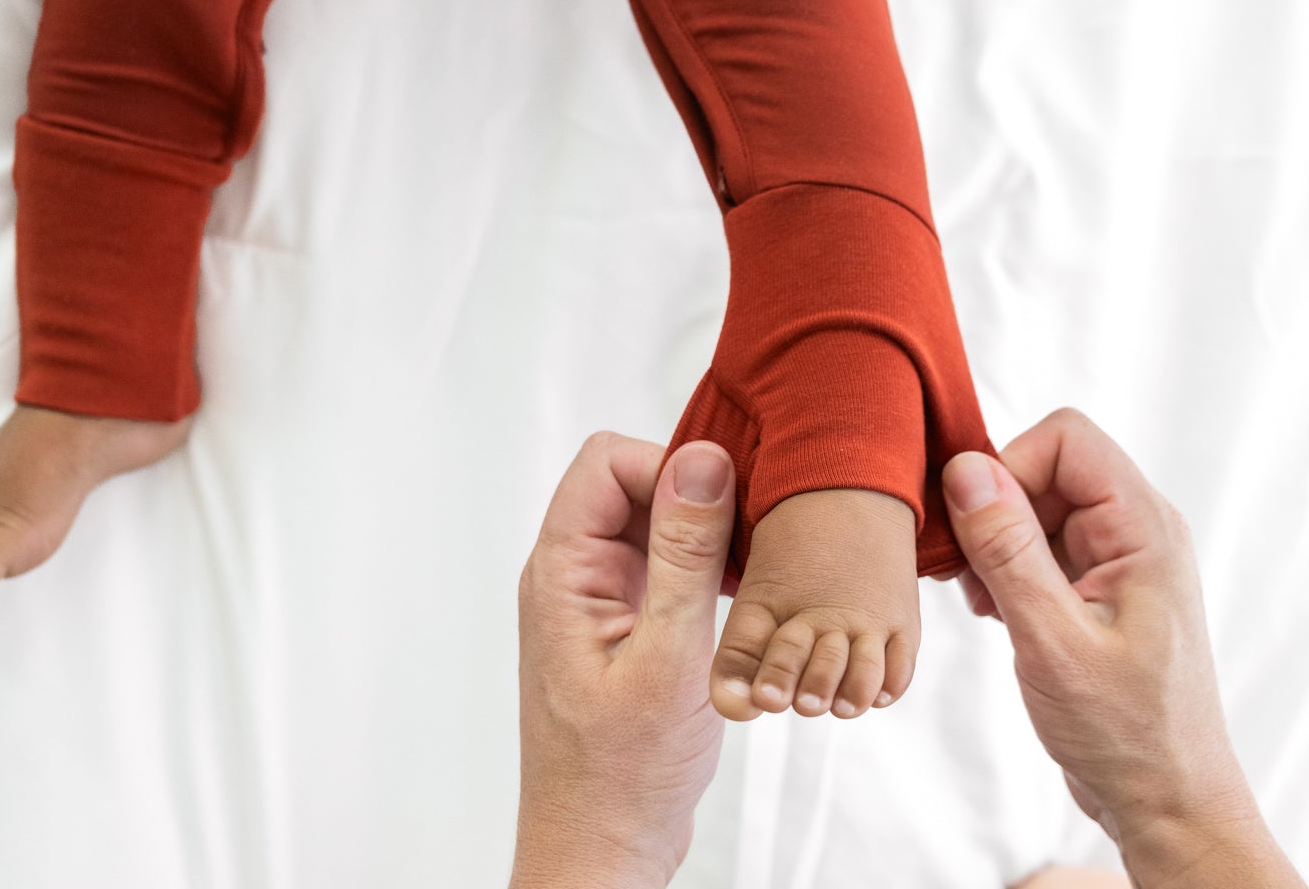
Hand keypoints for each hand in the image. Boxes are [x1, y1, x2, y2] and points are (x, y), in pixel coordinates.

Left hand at [511, 432, 735, 888]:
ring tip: (745, 576)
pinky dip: (702, 567)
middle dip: (693, 497)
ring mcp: (597, 596)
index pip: (607, 460)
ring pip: (652, 520)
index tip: (722, 507)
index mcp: (563, 572)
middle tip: (745, 543)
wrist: (602, 851)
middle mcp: (573, 573)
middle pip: (631, 482)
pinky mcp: (623, 620)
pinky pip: (662, 560)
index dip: (668, 466)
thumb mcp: (670, 655)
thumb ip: (685, 553)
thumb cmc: (624, 773)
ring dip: (703, 535)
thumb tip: (702, 458)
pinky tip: (736, 600)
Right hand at [941, 410, 1300, 884]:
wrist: (1168, 805)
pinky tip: (997, 613)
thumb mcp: (1054, 639)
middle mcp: (1137, 530)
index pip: (1067, 438)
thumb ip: (1009, 549)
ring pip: (1038, 506)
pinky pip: (1042, 545)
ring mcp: (1119, 559)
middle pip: (1048, 468)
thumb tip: (966, 470)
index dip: (1012, 466)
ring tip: (984, 602)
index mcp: (1144, 528)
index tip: (976, 523)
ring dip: (997, 543)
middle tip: (969, 573)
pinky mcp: (1099, 588)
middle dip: (996, 509)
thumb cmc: (1128, 734)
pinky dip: (1008, 568)